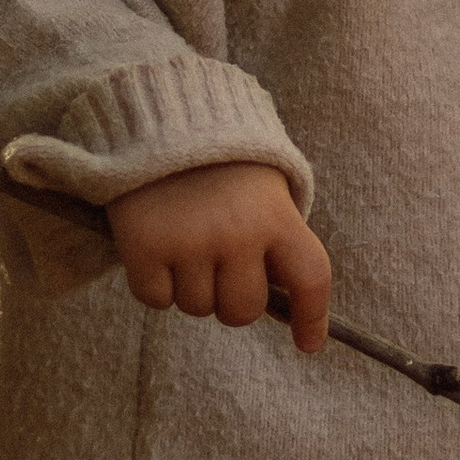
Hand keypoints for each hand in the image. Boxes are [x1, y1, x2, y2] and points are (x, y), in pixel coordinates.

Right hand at [107, 161, 330, 349]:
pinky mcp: (145, 247)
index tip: (309, 345)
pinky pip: (156, 300)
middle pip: (242, 311)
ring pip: (197, 308)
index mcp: (278, 216)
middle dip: (231, 299)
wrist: (159, 114)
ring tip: (185, 239)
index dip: (314, 318)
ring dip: (191, 287)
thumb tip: (282, 311)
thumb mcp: (265, 192)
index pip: (311, 279)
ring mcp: (190, 242)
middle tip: (218, 265)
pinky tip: (157, 243)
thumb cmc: (222, 164)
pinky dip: (154, 283)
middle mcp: (238, 234)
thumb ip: (275, 242)